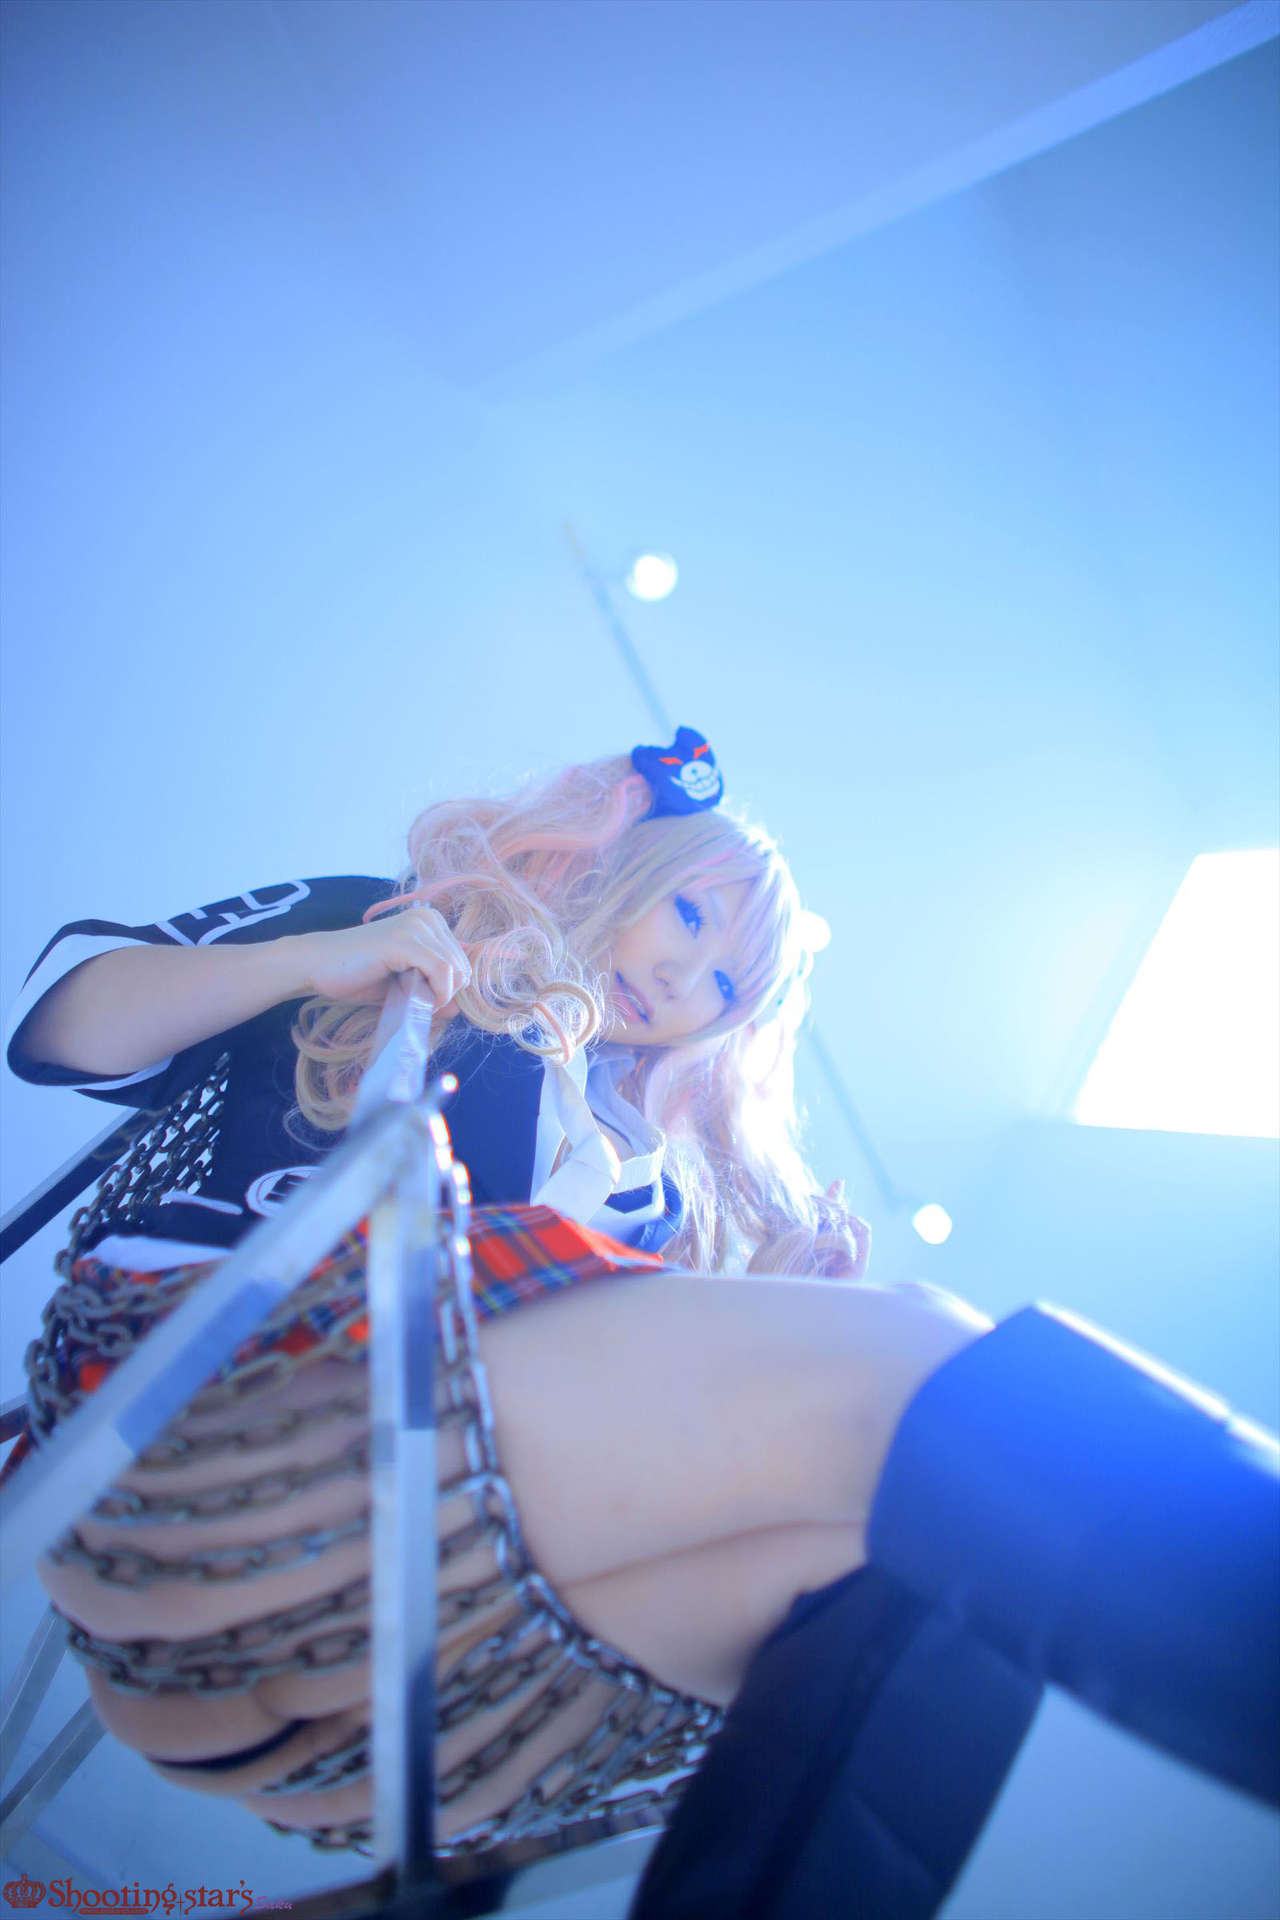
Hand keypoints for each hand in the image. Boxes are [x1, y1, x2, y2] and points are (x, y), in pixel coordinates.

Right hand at [292, 905, 471, 1014]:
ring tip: (412, 1001)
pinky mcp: (404, 941)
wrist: (318, 966)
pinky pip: (442, 971)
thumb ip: (433, 992)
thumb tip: (460, 1009)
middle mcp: (427, 917)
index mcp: (430, 922)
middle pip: (463, 967)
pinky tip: (416, 1000)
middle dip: (446, 993)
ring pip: (455, 970)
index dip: (450, 989)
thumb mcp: (404, 985)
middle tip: (417, 1004)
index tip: (426, 1002)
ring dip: (440, 995)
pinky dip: (437, 993)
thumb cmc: (358, 975)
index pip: (463, 961)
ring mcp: (416, 926)